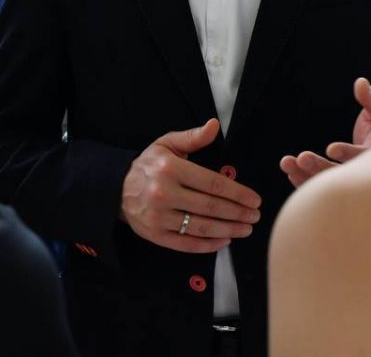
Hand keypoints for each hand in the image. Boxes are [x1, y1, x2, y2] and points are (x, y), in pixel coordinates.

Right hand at [120, 119, 261, 253]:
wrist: (116, 188)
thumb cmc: (147, 165)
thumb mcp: (166, 144)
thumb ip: (193, 137)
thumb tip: (215, 126)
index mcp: (170, 169)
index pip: (212, 183)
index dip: (237, 193)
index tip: (254, 199)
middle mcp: (164, 193)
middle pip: (210, 207)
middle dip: (238, 213)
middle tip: (255, 216)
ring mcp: (159, 217)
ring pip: (202, 227)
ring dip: (229, 230)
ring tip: (245, 228)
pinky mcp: (155, 235)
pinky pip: (187, 243)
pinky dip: (209, 245)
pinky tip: (225, 240)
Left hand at [279, 77, 370, 188]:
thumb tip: (360, 83)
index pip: (365, 156)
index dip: (349, 152)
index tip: (331, 148)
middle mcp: (363, 172)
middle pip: (342, 174)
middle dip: (321, 167)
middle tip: (303, 158)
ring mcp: (348, 180)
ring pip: (326, 182)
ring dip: (305, 174)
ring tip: (287, 163)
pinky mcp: (335, 183)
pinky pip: (317, 185)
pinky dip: (303, 179)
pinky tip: (289, 170)